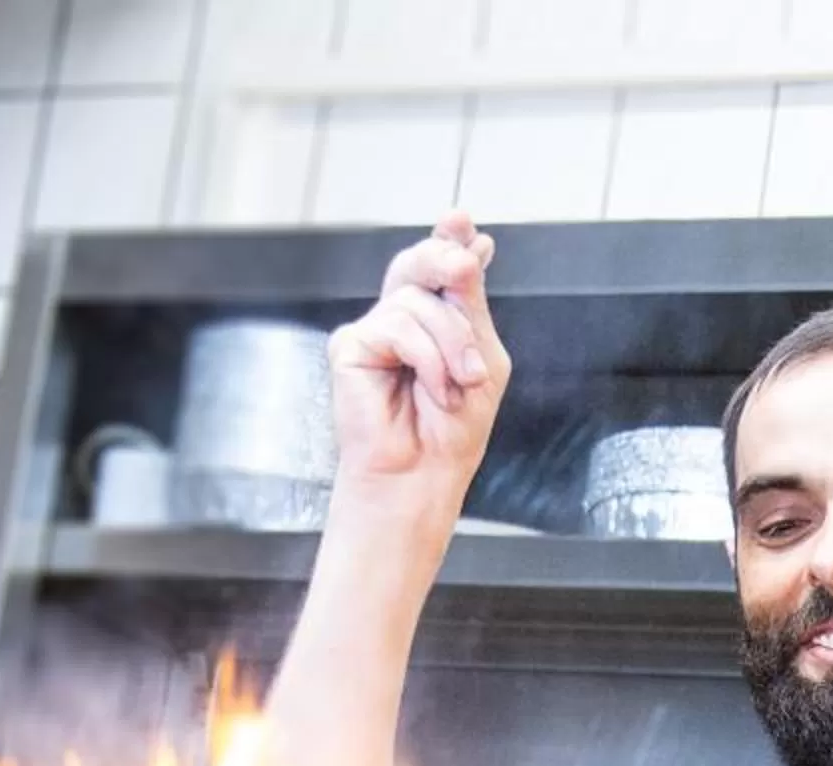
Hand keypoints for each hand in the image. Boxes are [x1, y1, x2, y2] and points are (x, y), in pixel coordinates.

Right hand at [328, 210, 509, 507]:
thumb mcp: (482, 358)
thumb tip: (470, 244)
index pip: (440, 268)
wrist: (424, 474)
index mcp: (435, 321)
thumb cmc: (453, 429)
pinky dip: (427, 357)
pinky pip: (396, 326)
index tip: (466, 223)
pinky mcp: (349, 346)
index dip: (451, 239)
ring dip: (452, 342)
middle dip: (445, 258)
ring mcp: (373, 331)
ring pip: (416, 299)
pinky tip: (432, 387)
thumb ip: (470, 303)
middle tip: (467, 266)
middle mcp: (401, 319)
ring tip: (460, 383)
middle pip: (419, 262)